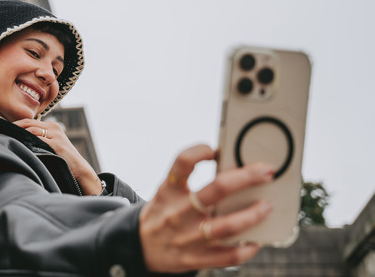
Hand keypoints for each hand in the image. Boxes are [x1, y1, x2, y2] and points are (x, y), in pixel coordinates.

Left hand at [13, 118, 102, 194]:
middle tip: (1, 130)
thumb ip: (39, 139)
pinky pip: (38, 140)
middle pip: (29, 123)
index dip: (16, 124)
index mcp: (52, 126)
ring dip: (19, 133)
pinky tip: (19, 144)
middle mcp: (54, 127)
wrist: (79, 169)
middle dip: (15, 126)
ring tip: (7, 137)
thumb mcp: (51, 145)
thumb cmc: (63, 159)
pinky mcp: (57, 144)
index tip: (5, 128)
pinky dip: (27, 141)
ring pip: (32, 130)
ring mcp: (56, 135)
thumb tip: (21, 140)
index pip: (30, 121)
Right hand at [139, 144, 273, 272]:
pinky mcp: (195, 258)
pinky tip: (255, 240)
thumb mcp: (166, 193)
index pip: (182, 162)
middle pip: (217, 189)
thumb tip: (231, 169)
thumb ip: (189, 182)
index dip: (200, 151)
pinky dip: (246, 248)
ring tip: (267, 206)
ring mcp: (188, 237)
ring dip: (252, 215)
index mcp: (169, 191)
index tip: (217, 149)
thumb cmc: (162, 214)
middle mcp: (179, 212)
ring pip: (227, 226)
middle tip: (266, 171)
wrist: (140, 248)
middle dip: (246, 178)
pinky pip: (228, 256)